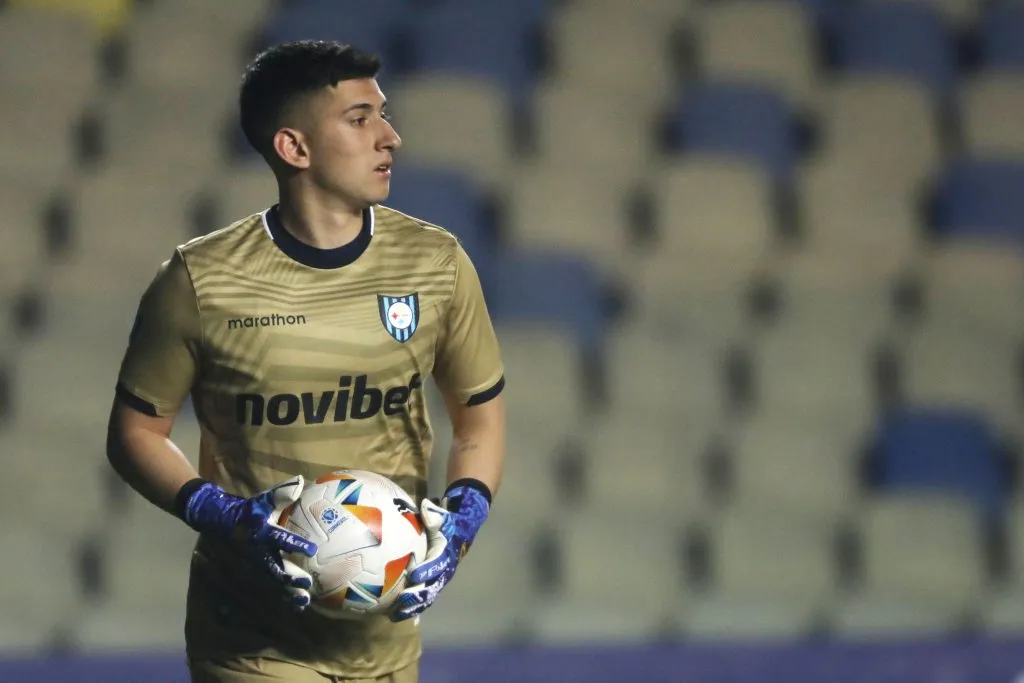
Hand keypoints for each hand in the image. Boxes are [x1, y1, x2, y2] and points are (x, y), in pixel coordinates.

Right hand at [178, 475, 317, 610]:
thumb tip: (301, 481)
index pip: (281, 538)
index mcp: (262, 533)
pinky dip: (282, 595)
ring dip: (288, 593)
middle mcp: (258, 552)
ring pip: (273, 581)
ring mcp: (254, 564)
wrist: (219, 521)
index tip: (312, 549)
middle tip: (307, 583)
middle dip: (291, 577)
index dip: (296, 544)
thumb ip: (282, 493)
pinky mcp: (254, 571)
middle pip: (275, 567)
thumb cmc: (247, 510)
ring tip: (303, 602)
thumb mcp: (262, 500)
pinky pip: (270, 585)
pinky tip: (296, 605)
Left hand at [391, 479, 490, 621]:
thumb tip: (426, 506)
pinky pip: (422, 599)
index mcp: (445, 555)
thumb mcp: (444, 518)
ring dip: (412, 608)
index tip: (412, 575)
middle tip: (401, 602)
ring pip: (426, 597)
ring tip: (395, 616)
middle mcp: (444, 571)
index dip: (426, 570)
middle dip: (416, 596)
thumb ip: (435, 515)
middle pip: (431, 587)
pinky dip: (411, 609)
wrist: (462, 533)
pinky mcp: (433, 584)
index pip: (436, 564)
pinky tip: (394, 616)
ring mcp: (439, 580)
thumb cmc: (449, 524)